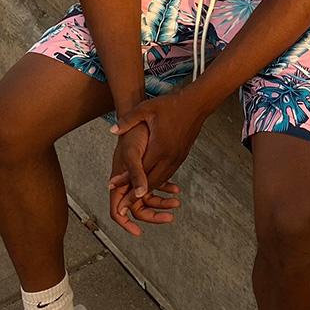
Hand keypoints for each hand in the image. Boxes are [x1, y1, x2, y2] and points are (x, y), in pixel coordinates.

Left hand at [108, 91, 204, 218]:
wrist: (196, 104)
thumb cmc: (170, 105)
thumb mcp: (146, 109)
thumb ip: (128, 121)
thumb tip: (113, 131)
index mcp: (159, 148)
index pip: (141, 173)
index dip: (127, 185)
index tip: (116, 196)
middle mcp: (169, 157)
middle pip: (151, 182)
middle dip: (136, 195)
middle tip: (123, 205)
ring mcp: (177, 158)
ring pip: (160, 180)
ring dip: (148, 189)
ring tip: (134, 198)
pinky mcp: (182, 156)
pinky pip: (168, 173)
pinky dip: (157, 181)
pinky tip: (150, 182)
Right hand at [108, 123, 180, 236]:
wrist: (143, 112)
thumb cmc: (135, 130)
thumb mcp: (134, 153)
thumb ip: (136, 174)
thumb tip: (141, 195)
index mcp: (118, 177)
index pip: (117, 207)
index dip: (125, 222)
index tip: (139, 233)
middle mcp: (125, 178)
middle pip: (136, 205)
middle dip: (152, 213)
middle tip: (169, 218)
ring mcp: (136, 173)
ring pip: (147, 196)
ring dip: (161, 201)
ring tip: (176, 202)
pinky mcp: (146, 166)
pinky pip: (154, 184)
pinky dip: (164, 188)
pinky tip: (176, 189)